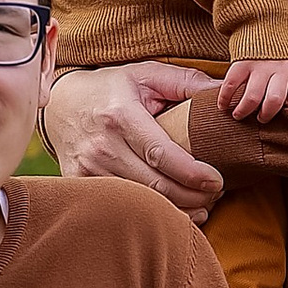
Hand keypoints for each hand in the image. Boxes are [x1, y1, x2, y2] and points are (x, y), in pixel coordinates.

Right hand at [42, 63, 221, 206]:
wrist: (62, 104)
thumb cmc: (111, 89)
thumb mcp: (146, 74)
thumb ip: (187, 81)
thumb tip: (225, 92)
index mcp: (121, 116)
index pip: (162, 154)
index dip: (193, 174)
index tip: (217, 181)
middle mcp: (103, 145)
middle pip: (156, 186)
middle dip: (193, 196)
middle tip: (216, 194)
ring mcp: (89, 168)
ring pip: (141, 201)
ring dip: (177, 209)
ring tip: (202, 204)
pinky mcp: (80, 182)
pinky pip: (122, 206)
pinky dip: (151, 212)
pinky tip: (173, 209)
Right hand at [219, 57, 287, 120]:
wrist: (265, 26)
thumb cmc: (280, 58)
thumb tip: (280, 111)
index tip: (287, 105)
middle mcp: (279, 69)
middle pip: (275, 100)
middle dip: (266, 115)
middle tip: (260, 119)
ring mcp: (260, 66)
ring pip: (252, 96)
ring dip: (243, 110)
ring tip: (239, 115)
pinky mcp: (242, 62)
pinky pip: (231, 84)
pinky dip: (225, 98)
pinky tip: (223, 106)